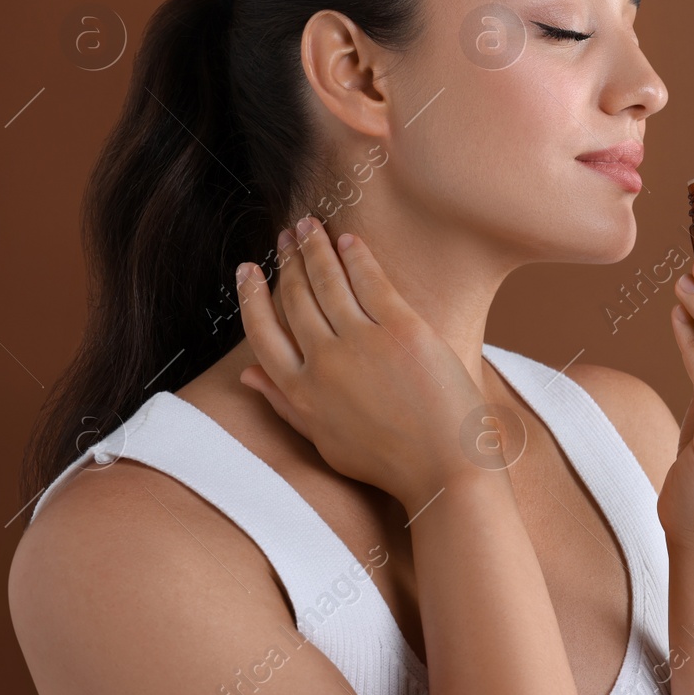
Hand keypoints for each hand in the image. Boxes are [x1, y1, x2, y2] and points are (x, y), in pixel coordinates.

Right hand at [234, 215, 494, 507]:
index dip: (252, 297)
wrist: (446, 469)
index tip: (247, 271)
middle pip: (295, 299)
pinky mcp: (402, 330)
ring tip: (309, 225)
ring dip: (314, 249)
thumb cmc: (390, 462)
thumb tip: (248, 375)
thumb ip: (286, 405)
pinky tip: (347, 240)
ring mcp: (362, 344)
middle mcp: (324, 364)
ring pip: (327, 283)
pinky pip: (371, 282)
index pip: (262, 333)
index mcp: (301, 393)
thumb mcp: (325, 441)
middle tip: (285, 235)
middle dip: (286, 262)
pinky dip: (355, 257)